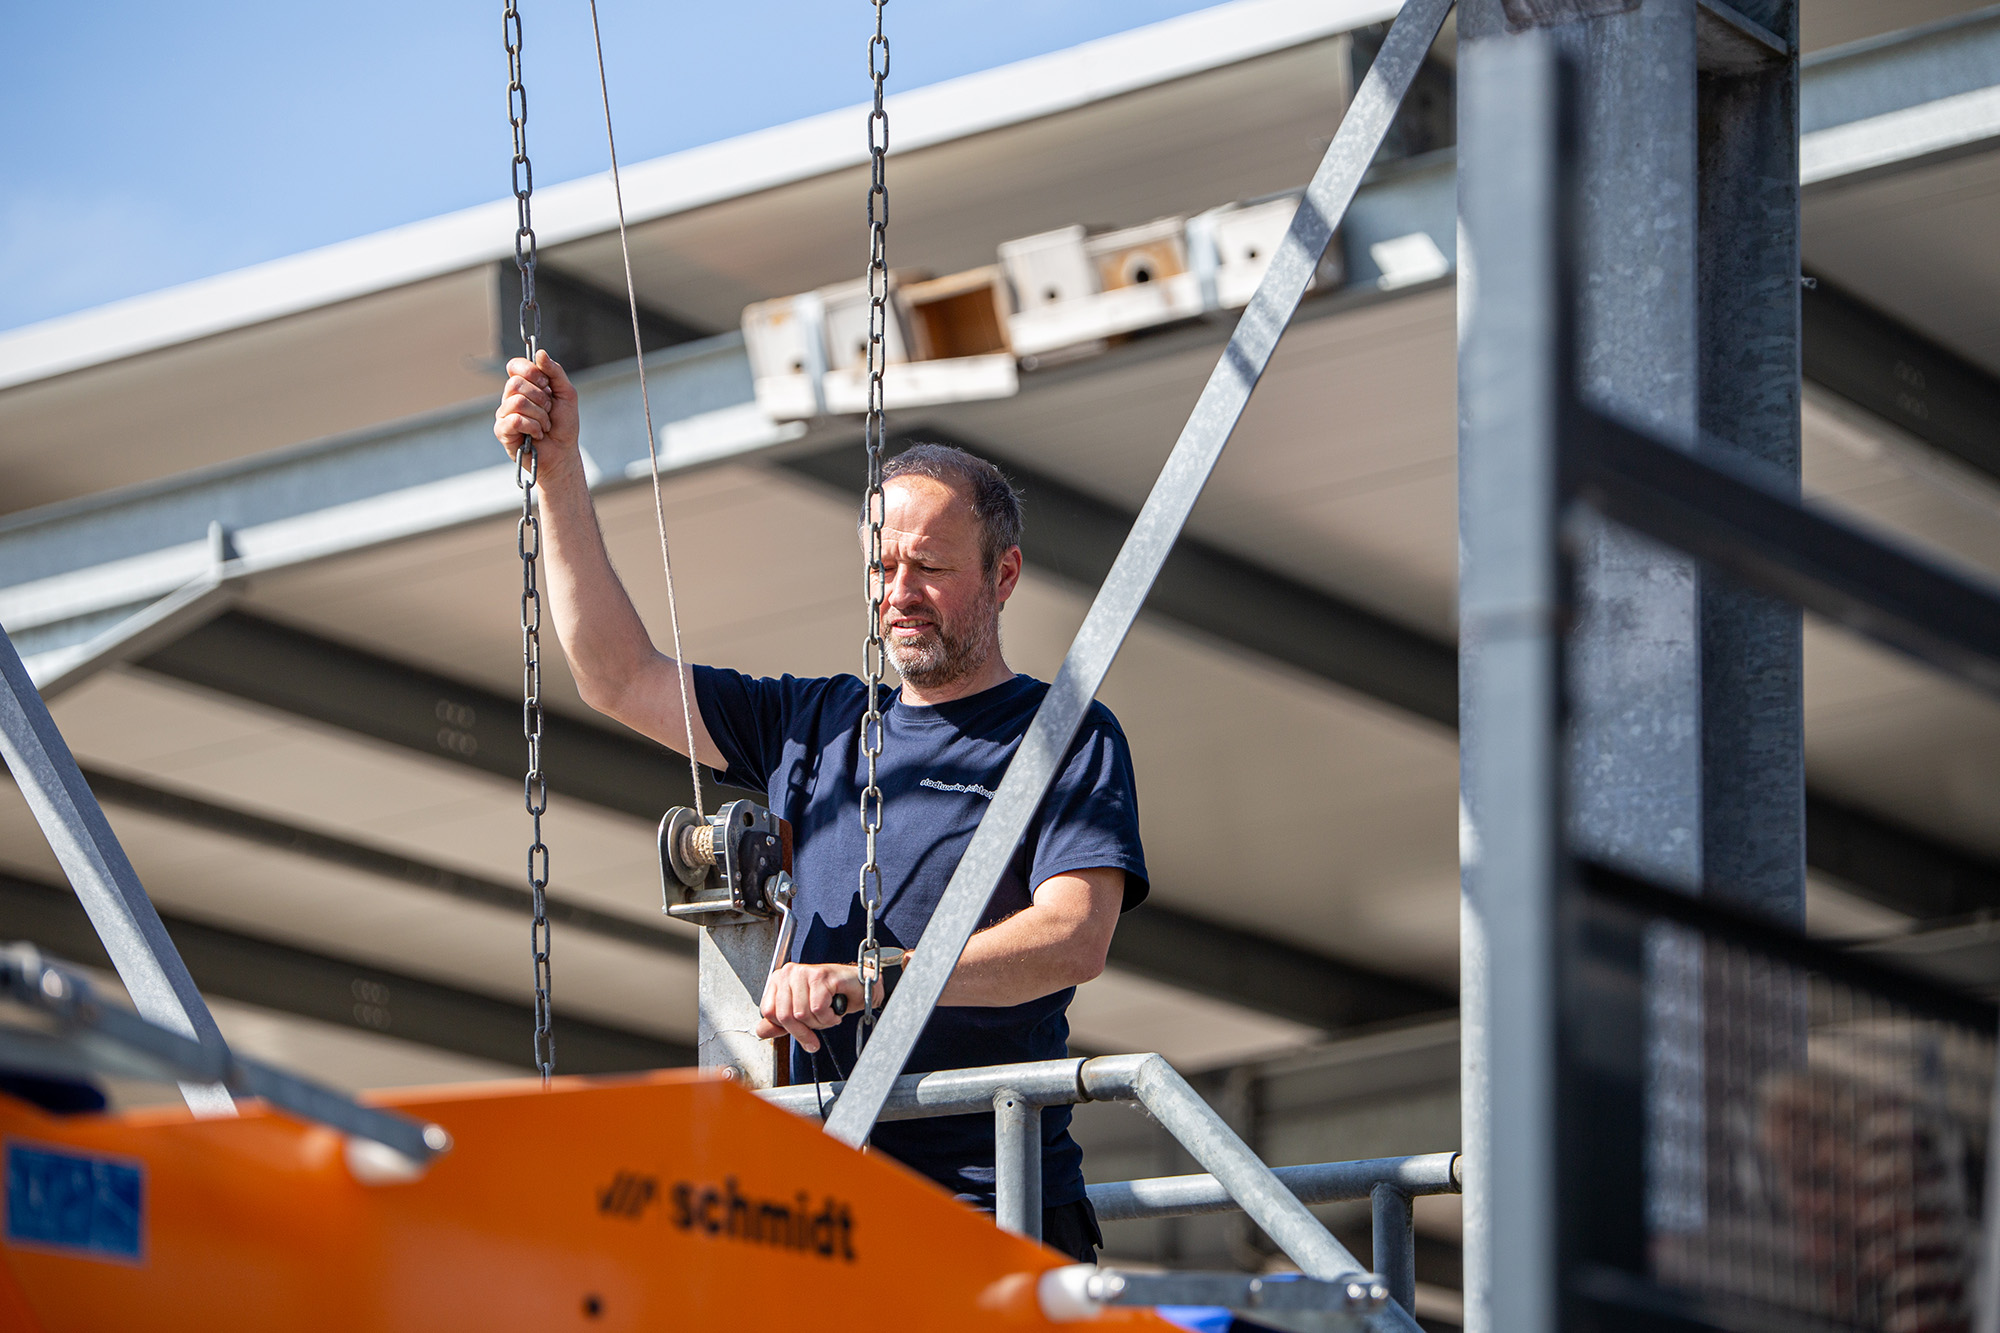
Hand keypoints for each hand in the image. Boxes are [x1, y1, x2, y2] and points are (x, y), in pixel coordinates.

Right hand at [493, 350, 581, 480]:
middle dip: (540, 398)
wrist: (563, 452)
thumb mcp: (567, 394)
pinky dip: (533, 427)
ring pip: (517, 402)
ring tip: (544, 425)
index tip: (545, 384)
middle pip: (516, 383)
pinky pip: (515, 420)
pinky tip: (537, 434)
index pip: (515, 365)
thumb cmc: (564, 424)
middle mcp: (511, 397)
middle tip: (548, 410)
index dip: (530, 370)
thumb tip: (540, 352)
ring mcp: (504, 414)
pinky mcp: (502, 431)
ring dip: (540, 415)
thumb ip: (555, 372)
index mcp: (524, 386)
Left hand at [753, 962, 862, 1053]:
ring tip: (828, 1015)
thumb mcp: (800, 1013)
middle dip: (804, 1029)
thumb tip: (761, 1031)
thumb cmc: (831, 996)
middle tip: (818, 1025)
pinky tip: (834, 1011)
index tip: (801, 1032)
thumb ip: (779, 1023)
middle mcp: (789, 973)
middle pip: (785, 1015)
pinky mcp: (821, 975)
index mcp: (778, 980)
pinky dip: (829, 1017)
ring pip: (801, 1014)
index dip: (785, 1028)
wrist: (858, 987)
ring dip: (819, 1023)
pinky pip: (818, 1008)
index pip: (768, 1012)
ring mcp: (805, 972)